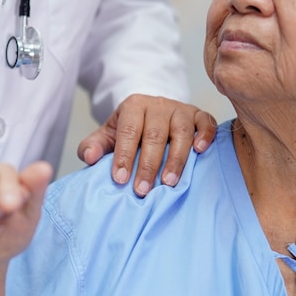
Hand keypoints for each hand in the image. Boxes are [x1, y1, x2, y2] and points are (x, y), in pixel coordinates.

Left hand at [77, 94, 216, 196]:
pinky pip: (205, 123)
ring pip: (181, 132)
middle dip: (148, 165)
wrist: (151, 116)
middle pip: (154, 135)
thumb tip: (90, 157)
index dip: (124, 156)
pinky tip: (200, 151)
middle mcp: (158, 105)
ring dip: (175, 159)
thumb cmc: (129, 132)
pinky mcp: (199, 115)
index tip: (119, 180)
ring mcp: (180, 109)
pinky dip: (205, 135)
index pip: (128, 132)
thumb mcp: (107, 136)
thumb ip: (93, 146)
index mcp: (133, 106)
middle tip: (142, 190)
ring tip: (169, 182)